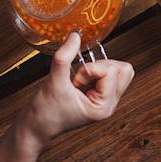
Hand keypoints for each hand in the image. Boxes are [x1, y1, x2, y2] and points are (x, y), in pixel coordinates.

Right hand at [17, 32, 133, 151]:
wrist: (36, 125)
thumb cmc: (45, 112)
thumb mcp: (54, 81)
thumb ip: (64, 56)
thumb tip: (75, 36)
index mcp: (103, 107)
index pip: (111, 71)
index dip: (91, 70)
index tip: (75, 81)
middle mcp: (109, 104)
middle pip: (124, 70)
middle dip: (100, 66)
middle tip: (82, 77)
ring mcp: (107, 100)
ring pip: (118, 69)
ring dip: (97, 68)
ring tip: (80, 81)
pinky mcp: (101, 94)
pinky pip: (109, 72)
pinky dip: (95, 70)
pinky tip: (80, 82)